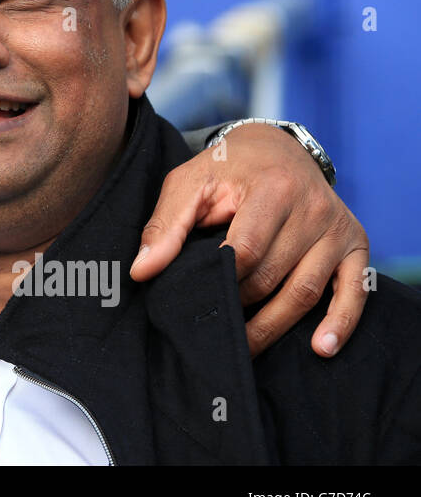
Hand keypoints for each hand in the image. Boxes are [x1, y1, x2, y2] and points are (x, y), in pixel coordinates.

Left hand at [130, 122, 367, 358]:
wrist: (275, 148)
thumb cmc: (226, 169)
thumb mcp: (189, 183)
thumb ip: (165, 226)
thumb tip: (141, 271)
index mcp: (273, 187)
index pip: (245, 250)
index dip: (219, 279)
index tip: (196, 296)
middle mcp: (313, 207)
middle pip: (273, 275)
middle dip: (240, 305)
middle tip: (212, 326)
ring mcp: (338, 228)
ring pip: (306, 290)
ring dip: (274, 325)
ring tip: (243, 348)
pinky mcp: (356, 245)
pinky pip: (355, 291)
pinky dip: (341, 323)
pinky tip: (321, 348)